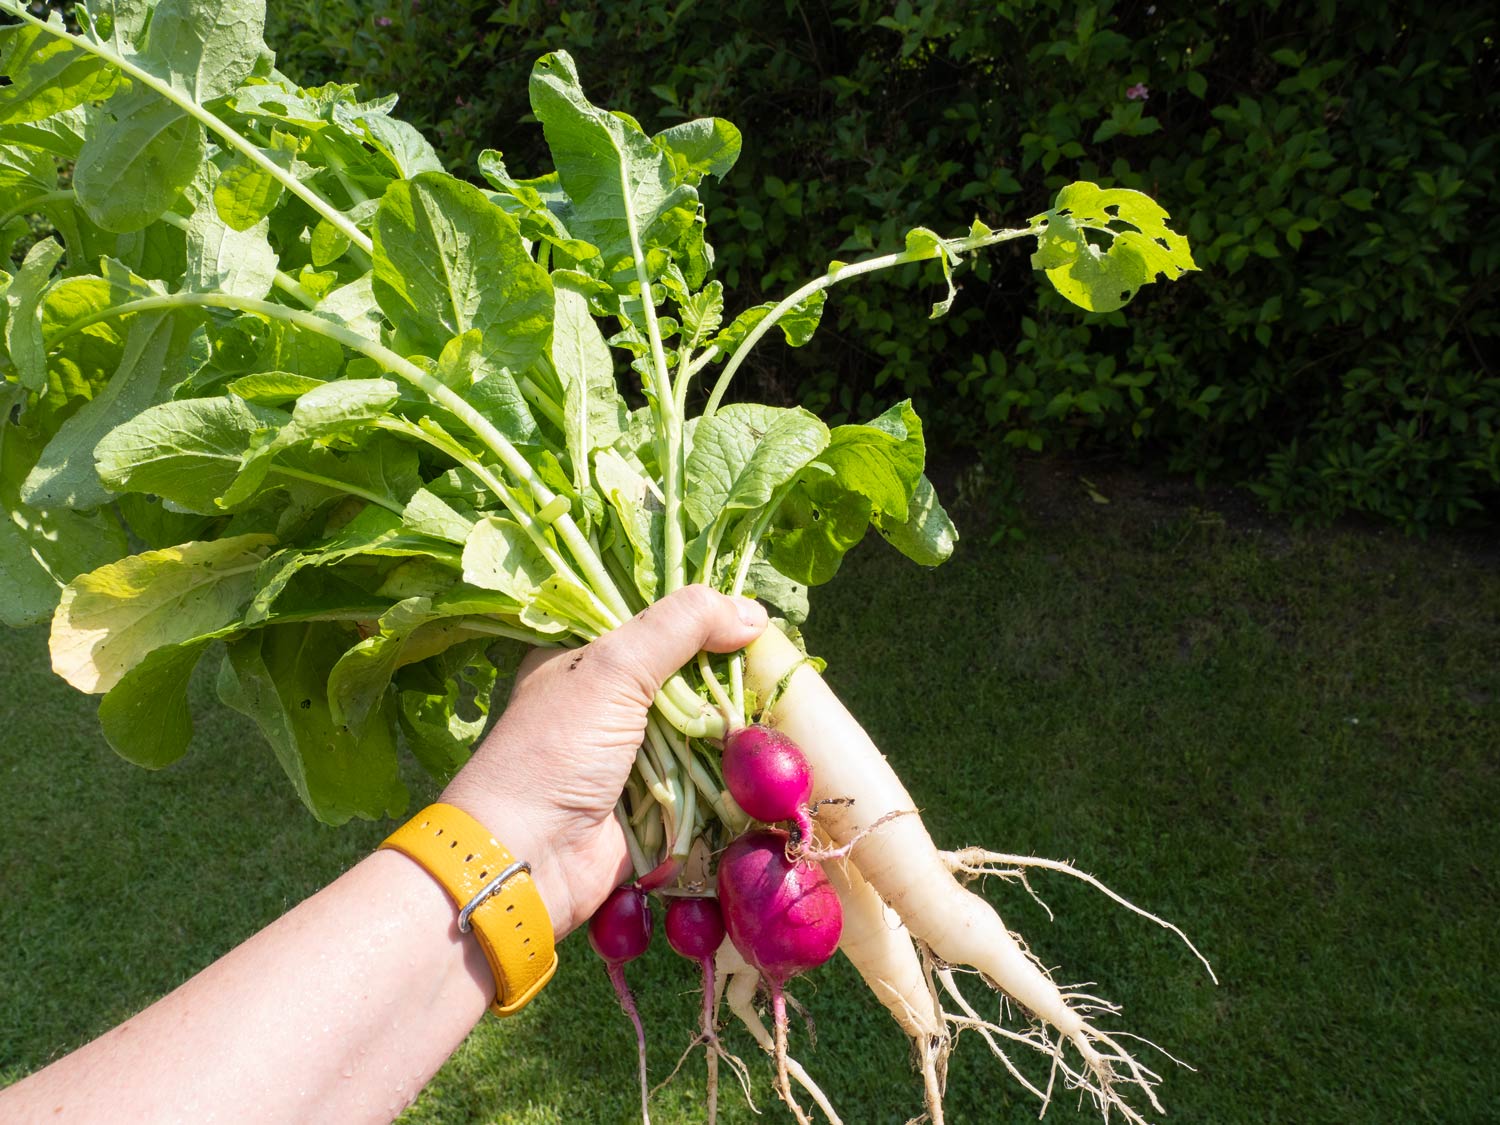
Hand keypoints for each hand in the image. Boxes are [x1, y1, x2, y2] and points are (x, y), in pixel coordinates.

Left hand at [439, 585, 767, 938]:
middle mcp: (610, 702)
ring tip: (791, 707)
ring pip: (704, 725)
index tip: (754, 618)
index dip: (703, 619)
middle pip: (687, 675)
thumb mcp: (612, 669)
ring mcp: (637, 753)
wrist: (530, 859)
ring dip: (740, 722)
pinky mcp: (660, 800)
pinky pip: (709, 775)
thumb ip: (679, 627)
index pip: (655, 623)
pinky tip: (778, 752)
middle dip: (731, 673)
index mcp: (585, 659)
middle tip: (782, 665)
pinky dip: (738, 768)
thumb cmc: (556, 751)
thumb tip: (753, 610)